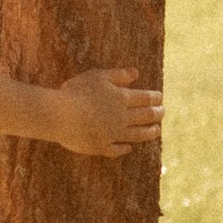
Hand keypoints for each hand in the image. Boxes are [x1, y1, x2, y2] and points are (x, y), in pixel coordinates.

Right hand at [46, 67, 162, 157]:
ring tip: (157, 131)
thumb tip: (136, 72)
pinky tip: (128, 148)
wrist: (60, 116)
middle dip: (157, 114)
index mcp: (121, 99)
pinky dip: (125, 148)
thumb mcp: (98, 76)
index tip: (160, 98)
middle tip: (162, 113)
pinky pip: (117, 150)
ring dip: (149, 132)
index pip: (145, 98)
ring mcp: (112, 135)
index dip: (155, 98)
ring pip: (137, 135)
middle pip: (145, 117)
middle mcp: (121, 118)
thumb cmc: (76, 92)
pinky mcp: (101, 147)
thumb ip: (118, 75)